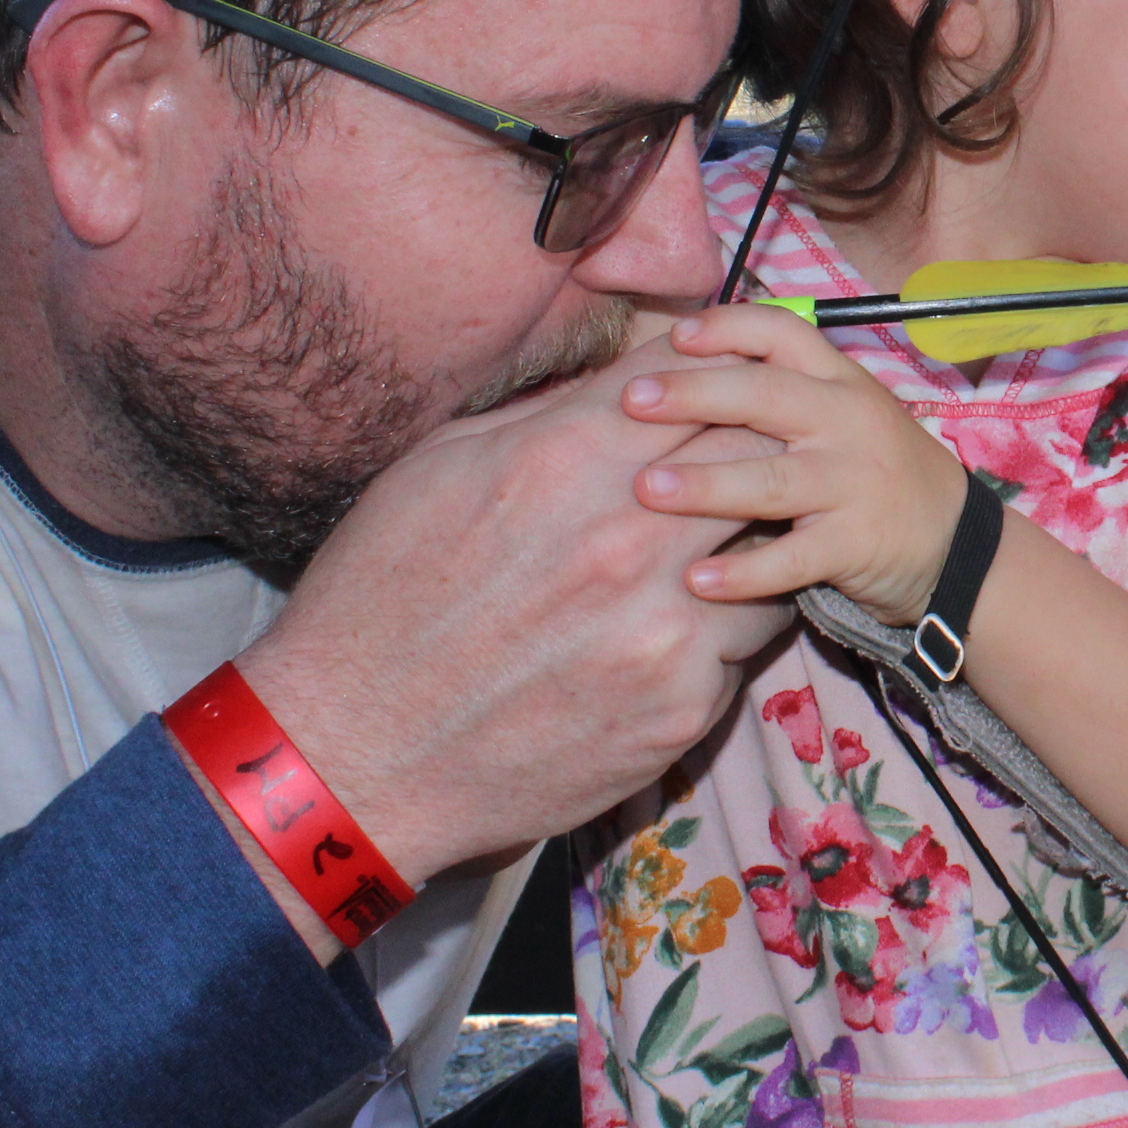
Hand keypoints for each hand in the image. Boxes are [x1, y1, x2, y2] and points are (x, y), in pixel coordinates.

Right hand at [223, 348, 791, 913]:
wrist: (355, 753)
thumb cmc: (378, 601)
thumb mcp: (437, 470)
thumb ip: (546, 417)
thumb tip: (623, 382)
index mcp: (566, 460)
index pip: (694, 377)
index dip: (709, 374)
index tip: (711, 386)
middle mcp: (629, 535)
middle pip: (751, 453)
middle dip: (746, 450)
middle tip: (736, 464)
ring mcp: (664, 626)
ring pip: (771, 550)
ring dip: (751, 543)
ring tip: (712, 552)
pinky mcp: (681, 705)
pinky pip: (748, 640)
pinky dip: (727, 627)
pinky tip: (682, 629)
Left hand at [621, 304, 968, 621]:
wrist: (959, 545)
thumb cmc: (880, 473)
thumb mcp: (847, 414)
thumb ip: (784, 393)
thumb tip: (685, 370)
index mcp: (841, 381)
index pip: (783, 333)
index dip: (728, 327)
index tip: (675, 337)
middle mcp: (848, 422)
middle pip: (765, 395)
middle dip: (694, 394)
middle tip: (632, 401)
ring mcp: (854, 483)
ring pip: (771, 479)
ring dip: (706, 484)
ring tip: (646, 489)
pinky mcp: (856, 544)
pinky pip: (793, 559)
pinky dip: (744, 573)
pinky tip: (697, 580)